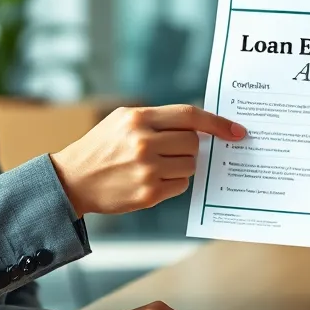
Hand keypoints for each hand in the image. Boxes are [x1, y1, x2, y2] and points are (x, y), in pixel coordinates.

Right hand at [49, 104, 245, 215]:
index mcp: (138, 119)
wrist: (73, 179)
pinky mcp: (148, 194)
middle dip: (190, 147)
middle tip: (173, 150)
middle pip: (193, 143)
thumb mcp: (122, 120)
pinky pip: (180, 185)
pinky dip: (173, 182)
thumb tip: (200, 127)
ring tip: (158, 165)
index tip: (236, 131)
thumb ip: (158, 119)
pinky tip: (152, 179)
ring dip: (182, 165)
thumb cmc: (101, 146)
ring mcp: (147, 170)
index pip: (190, 116)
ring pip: (190, 166)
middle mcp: (143, 143)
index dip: (217, 123)